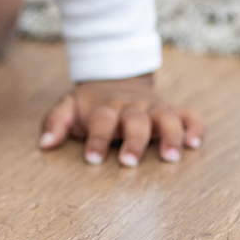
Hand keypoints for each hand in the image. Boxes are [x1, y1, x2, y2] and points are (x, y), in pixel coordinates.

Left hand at [39, 73, 204, 166]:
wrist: (116, 77)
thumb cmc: (91, 103)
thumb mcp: (69, 105)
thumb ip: (55, 121)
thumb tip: (44, 144)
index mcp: (106, 106)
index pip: (102, 120)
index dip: (97, 138)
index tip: (92, 159)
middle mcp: (133, 106)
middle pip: (136, 119)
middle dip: (134, 140)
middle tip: (128, 162)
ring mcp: (154, 107)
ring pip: (167, 116)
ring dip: (170, 135)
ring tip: (170, 157)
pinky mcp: (171, 110)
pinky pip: (189, 115)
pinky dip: (195, 126)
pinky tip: (195, 144)